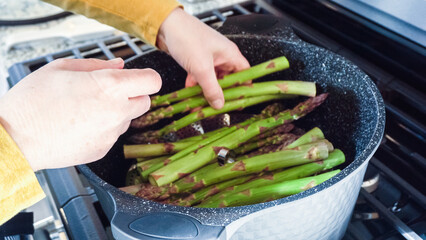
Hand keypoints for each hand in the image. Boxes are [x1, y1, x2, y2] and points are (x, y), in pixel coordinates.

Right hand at [0, 58, 160, 170]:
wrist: (16, 138)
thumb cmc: (33, 101)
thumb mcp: (62, 68)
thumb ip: (98, 65)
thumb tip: (120, 65)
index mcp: (110, 86)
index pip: (152, 81)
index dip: (146, 78)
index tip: (139, 78)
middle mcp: (116, 111)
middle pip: (144, 102)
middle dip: (132, 96)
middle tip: (108, 93)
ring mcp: (111, 134)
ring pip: (127, 119)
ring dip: (116, 113)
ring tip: (86, 109)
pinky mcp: (103, 150)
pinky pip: (112, 135)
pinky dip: (103, 129)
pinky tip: (80, 125)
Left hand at [157, 8, 249, 108]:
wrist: (166, 26)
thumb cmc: (187, 37)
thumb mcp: (201, 68)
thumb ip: (211, 88)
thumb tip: (219, 104)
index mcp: (230, 54)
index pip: (245, 73)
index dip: (244, 88)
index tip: (240, 100)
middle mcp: (222, 56)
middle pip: (229, 79)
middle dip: (222, 93)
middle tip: (218, 105)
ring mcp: (209, 58)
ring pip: (213, 79)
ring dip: (207, 90)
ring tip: (202, 103)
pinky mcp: (197, 60)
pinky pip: (201, 76)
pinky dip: (196, 84)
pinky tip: (190, 91)